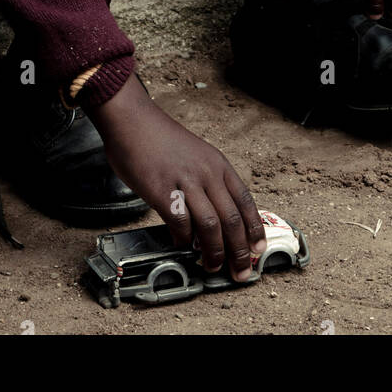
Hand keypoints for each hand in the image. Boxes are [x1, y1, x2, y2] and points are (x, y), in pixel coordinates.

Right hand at [90, 75, 265, 280]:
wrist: (133, 120)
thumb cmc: (161, 138)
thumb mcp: (196, 153)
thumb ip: (207, 180)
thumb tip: (216, 216)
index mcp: (218, 163)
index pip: (245, 201)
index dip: (254, 228)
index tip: (258, 249)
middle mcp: (206, 172)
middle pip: (232, 219)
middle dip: (239, 250)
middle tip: (240, 271)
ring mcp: (185, 181)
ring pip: (210, 225)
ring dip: (214, 252)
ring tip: (212, 266)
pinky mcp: (161, 190)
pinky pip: (180, 223)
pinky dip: (183, 240)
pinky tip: (181, 245)